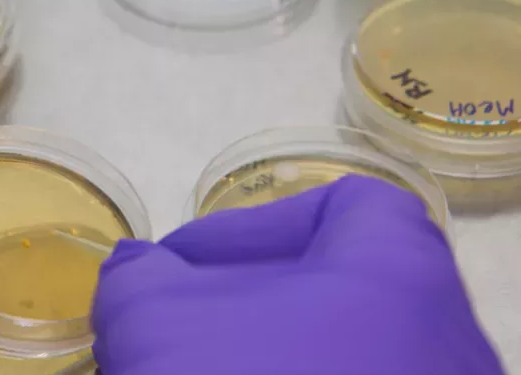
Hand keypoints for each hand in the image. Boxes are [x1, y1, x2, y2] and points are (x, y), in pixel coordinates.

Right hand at [92, 175, 504, 374]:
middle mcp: (433, 347)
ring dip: (231, 363)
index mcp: (398, 277)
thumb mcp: (161, 323)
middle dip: (222, 308)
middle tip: (155, 329)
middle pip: (321, 297)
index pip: (342, 209)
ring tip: (164, 372)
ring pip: (317, 367)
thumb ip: (136, 281)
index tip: (177, 264)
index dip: (248, 226)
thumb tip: (134, 273)